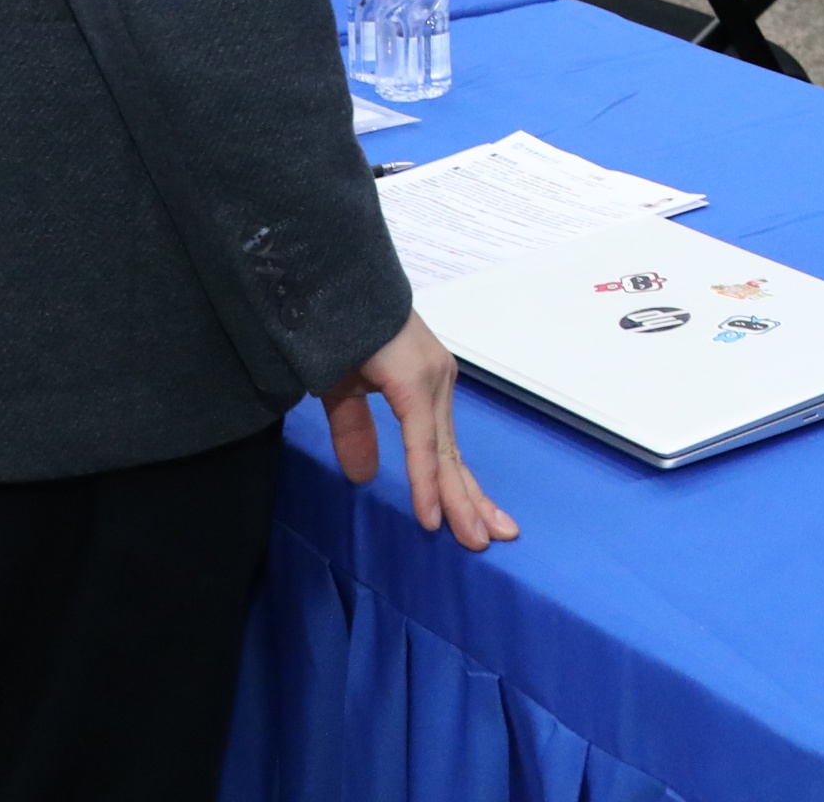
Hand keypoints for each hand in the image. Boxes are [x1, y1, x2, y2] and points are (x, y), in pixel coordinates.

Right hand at [320, 315, 515, 550]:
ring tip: (476, 538)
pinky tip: (432, 513)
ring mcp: (430, 382)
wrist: (328, 284)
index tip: (476, 521)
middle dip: (473, 501)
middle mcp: (437, 385)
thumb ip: (354, 431)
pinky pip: (421, 441)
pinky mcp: (413, 382)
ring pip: (445, 454)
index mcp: (425, 388)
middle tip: (495, 539)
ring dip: (458, 501)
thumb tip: (361, 477)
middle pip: (455, 455)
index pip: (445, 448)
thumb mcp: (342, 391)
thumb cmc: (336, 330)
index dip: (458, 486)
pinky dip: (425, 480)